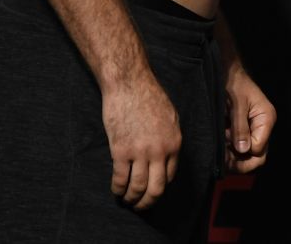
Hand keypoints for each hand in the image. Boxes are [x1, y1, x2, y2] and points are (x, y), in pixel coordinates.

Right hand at [103, 75, 181, 209]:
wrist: (129, 84)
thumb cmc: (149, 95)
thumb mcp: (171, 117)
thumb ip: (170, 137)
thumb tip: (166, 155)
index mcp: (174, 143)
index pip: (170, 175)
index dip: (161, 187)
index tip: (153, 191)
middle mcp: (160, 151)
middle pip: (157, 188)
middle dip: (149, 202)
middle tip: (141, 206)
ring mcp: (140, 152)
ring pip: (138, 187)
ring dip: (131, 198)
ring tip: (126, 200)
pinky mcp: (121, 150)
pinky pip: (120, 178)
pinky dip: (117, 188)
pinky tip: (116, 190)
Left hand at [223, 66, 276, 172]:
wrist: (224, 71)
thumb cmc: (232, 83)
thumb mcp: (236, 105)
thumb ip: (240, 128)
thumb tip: (243, 150)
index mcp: (266, 119)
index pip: (259, 150)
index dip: (242, 156)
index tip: (224, 152)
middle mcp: (263, 126)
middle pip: (256, 156)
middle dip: (238, 161)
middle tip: (220, 160)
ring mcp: (253, 129)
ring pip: (246, 154)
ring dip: (231, 155)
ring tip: (217, 148)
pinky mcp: (243, 130)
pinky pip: (239, 147)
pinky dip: (228, 149)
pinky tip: (219, 143)